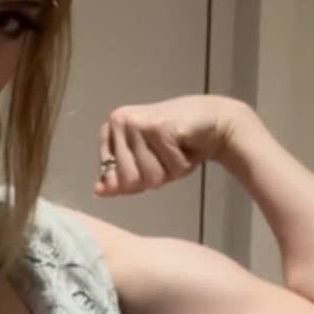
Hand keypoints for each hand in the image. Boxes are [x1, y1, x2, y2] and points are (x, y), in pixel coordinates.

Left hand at [93, 94, 247, 196]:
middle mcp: (118, 122)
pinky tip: (185, 145)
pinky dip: (182, 165)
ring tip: (176, 150)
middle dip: (153, 178)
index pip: (111, 178)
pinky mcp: (157, 127)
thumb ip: (120, 178)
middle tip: (165, 157)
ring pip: (149, 177)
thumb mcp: (145, 166)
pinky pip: (169, 169)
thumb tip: (98, 191)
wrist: (215, 122)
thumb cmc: (178, 145)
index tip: (151, 162)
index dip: (135, 180)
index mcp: (110, 130)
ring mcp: (136, 123)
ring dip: (170, 171)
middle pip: (128, 181)